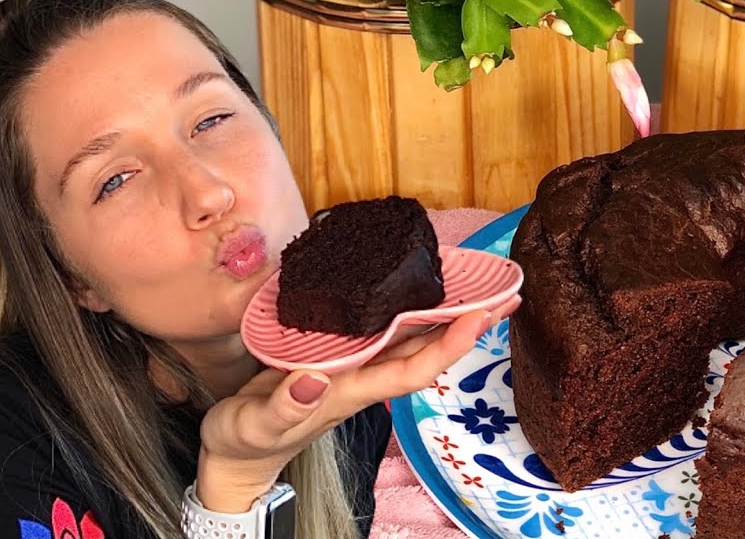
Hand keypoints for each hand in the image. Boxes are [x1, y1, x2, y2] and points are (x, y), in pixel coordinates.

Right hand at [195, 307, 502, 511]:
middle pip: (425, 349)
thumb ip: (284, 408)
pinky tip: (421, 289)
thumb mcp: (256, 426)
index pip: (412, 370)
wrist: (236, 457)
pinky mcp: (336, 354)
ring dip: (447, 313)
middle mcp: (361, 376)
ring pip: (409, 336)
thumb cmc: (246, 441)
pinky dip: (405, 307)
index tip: (478, 318)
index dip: (447, 346)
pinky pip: (381, 328)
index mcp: (350, 392)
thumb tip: (315, 380)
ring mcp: (353, 365)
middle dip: (467, 323)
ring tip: (483, 286)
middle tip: (507, 292)